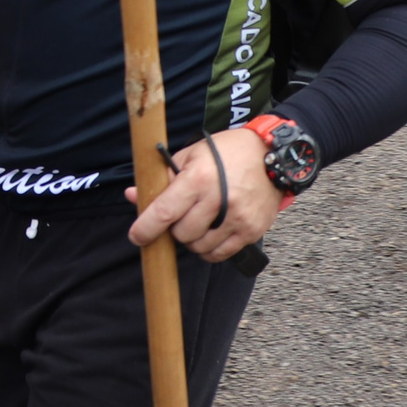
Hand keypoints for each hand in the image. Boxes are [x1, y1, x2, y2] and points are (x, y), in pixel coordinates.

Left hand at [125, 126, 284, 261]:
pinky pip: (220, 254)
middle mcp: (219, 200)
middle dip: (174, 228)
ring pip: (199, 247)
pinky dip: (209, 249)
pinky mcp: (251, 231)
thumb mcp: (192, 155)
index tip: (137, 236)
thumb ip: (163, 178)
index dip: (146, 228)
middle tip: (180, 216)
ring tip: (199, 221)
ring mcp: (238, 218)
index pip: (165, 211)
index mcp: (199, 178)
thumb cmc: (227, 153)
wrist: (272, 155)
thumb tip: (134, 196)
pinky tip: (211, 233)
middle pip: (182, 233)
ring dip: (192, 239)